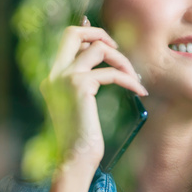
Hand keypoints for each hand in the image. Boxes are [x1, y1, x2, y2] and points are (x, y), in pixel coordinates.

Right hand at [40, 18, 147, 172]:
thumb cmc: (82, 137)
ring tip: (135, 78)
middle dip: (100, 33)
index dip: (90, 35)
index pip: (67, 40)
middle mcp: (54, 74)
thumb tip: (103, 58)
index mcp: (51, 77)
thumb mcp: (80, 104)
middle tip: (118, 49)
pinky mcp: (79, 85)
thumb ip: (84, 81)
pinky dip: (130, 80)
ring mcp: (64, 77)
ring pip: (98, 48)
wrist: (75, 158)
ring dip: (122, 60)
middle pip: (72, 32)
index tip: (111, 47)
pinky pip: (112, 72)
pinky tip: (139, 92)